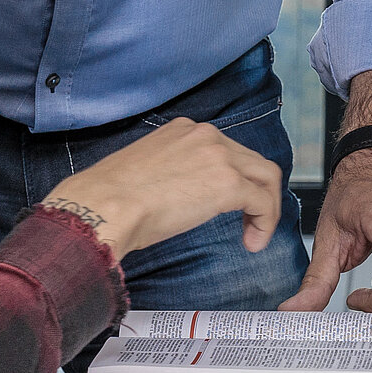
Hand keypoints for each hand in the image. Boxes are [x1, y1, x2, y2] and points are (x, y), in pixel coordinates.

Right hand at [46, 118, 283, 259]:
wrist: (105, 205)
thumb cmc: (111, 197)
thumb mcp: (146, 170)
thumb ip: (171, 173)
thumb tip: (180, 196)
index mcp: (183, 130)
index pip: (224, 149)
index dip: (234, 178)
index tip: (227, 203)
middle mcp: (205, 135)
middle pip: (252, 160)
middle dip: (257, 192)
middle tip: (250, 220)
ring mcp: (219, 156)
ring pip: (266, 176)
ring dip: (266, 207)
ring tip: (255, 234)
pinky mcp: (228, 183)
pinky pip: (263, 202)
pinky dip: (265, 223)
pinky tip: (252, 243)